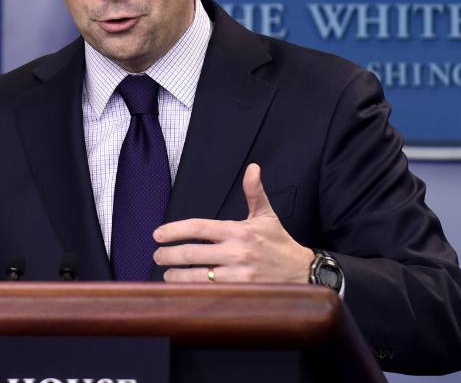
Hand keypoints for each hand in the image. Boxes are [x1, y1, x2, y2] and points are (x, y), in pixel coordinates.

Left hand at [153, 163, 313, 283]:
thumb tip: (253, 167)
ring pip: (198, 276)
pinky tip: (184, 291)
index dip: (174, 230)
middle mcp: (236, 252)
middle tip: (157, 256)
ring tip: (166, 275)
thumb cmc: (279, 243)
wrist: (302, 272)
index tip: (158, 235)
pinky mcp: (241, 292)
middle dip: (169, 255)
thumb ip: (254, 192)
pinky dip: (194, 292)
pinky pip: (210, 292)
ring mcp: (238, 274)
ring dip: (177, 277)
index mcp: (238, 230)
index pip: (198, 228)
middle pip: (192, 253)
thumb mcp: (266, 215)